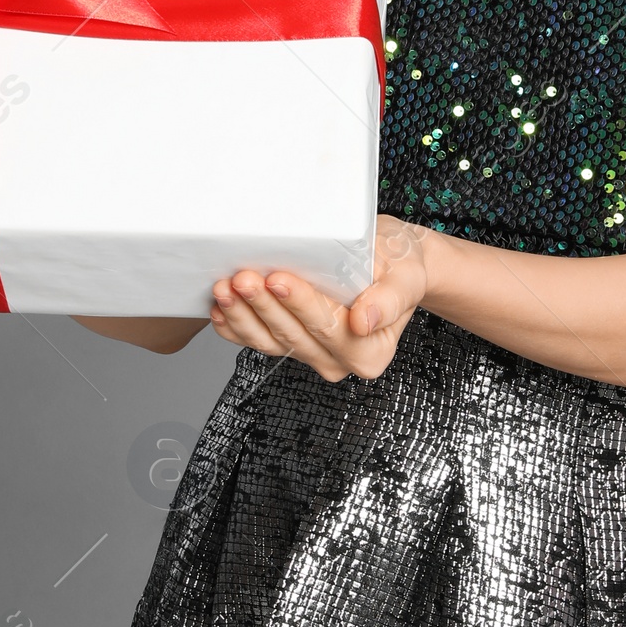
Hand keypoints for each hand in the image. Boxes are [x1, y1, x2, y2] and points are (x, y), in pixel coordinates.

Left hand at [209, 216, 431, 382]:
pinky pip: (257, 341)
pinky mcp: (290, 344)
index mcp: (370, 351)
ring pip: (270, 342)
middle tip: (243, 278)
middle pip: (294, 335)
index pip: (329, 327)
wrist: (390, 265)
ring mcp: (311, 356)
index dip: (301, 304)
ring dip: (243, 315)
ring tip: (225, 287)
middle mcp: (340, 361)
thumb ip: (388, 300)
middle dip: (264, 305)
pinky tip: (220, 308)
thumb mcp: (405, 276)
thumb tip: (364, 320)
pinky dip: (235, 326)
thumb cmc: (400, 267)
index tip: (279, 279)